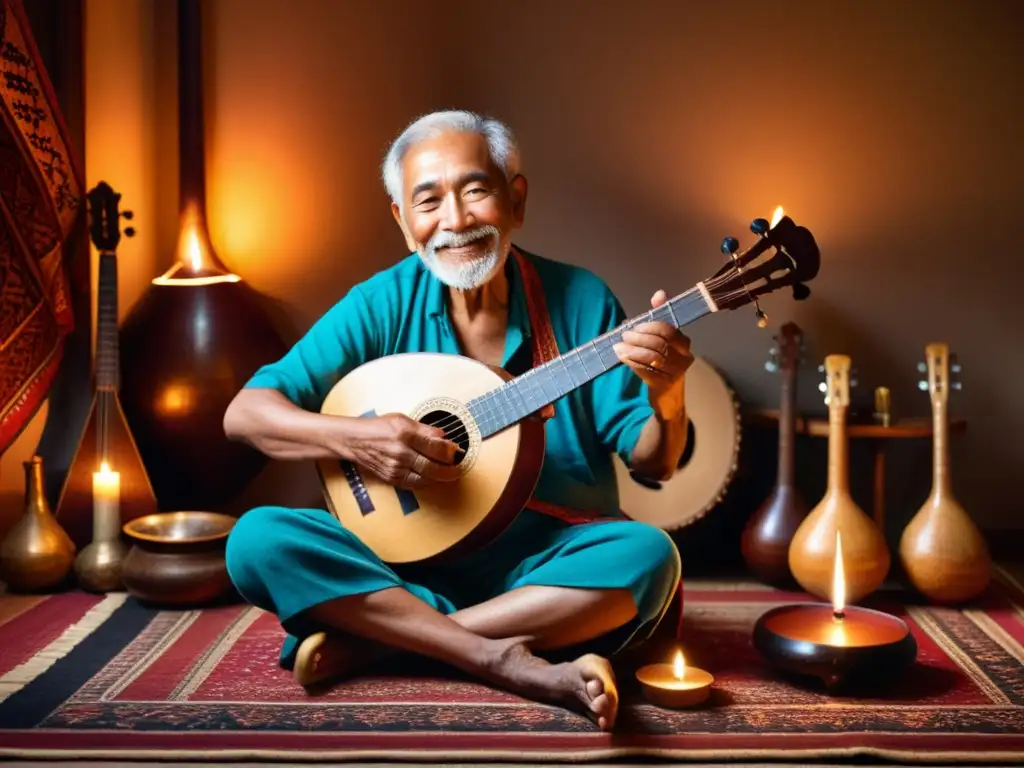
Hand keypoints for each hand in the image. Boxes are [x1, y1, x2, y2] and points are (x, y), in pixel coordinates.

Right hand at [340, 413, 461, 488]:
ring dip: (441, 477)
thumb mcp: (402, 419)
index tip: (457, 450)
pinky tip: (433, 476)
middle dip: (451, 469)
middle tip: (459, 467)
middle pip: (433, 466)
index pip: (436, 447)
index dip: (450, 451)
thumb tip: (443, 435)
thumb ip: (424, 429)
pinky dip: (427, 481)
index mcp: (405, 434)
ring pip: (426, 478)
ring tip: (450, 472)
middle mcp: (401, 452)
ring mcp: (396, 468)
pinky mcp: (392, 478)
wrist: (355, 441)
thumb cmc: (379, 428)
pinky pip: (415, 484)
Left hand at [613, 289, 693, 416]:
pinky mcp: (664, 385)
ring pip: (652, 356)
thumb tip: (660, 294)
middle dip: (638, 337)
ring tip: (619, 347)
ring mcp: (675, 373)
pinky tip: (623, 358)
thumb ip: (661, 316)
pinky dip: (632, 362)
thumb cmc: (663, 364)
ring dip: (632, 350)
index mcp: (684, 344)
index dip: (649, 326)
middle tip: (623, 335)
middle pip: (659, 343)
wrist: (668, 398)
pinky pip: (646, 371)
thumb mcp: (663, 340)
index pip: (668, 330)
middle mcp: (684, 358)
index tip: (633, 326)